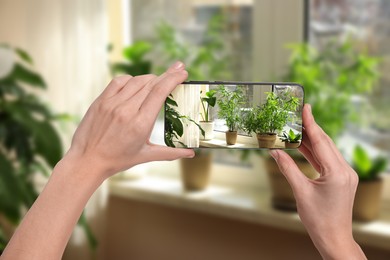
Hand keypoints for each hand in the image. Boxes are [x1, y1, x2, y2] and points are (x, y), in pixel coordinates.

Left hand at [1, 62, 194, 259]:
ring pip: (136, 80)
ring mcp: (112, 103)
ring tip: (158, 80)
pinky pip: (119, 81)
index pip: (160, 92)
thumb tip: (191, 153)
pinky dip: (131, 79)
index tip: (183, 72)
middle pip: (151, 83)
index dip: (173, 78)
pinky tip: (136, 84)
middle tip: (177, 69)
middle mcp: (127, 110)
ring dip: (150, 78)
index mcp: (140, 123)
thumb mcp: (145, 156)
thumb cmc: (117, 160)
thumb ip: (170, 152)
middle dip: (166, 75)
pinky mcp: (101, 101)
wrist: (87, 160)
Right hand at [269, 104, 365, 259]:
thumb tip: (275, 151)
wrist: (333, 237)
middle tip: (298, 114)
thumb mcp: (300, 192)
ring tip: (296, 128)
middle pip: (325, 143)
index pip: (321, 142)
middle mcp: (345, 170)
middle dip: (310, 128)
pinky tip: (302, 146)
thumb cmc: (318, 219)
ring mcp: (344, 174)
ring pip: (326, 151)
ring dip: (311, 140)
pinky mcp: (341, 179)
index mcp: (337, 172)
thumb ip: (287, 168)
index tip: (306, 108)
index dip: (311, 124)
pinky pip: (326, 160)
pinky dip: (313, 153)